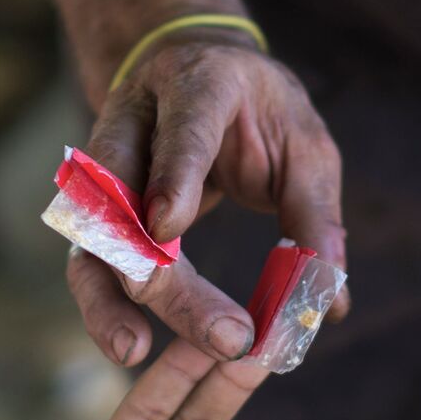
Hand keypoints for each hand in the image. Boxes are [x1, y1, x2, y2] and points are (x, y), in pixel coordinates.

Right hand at [70, 28, 347, 364]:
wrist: (195, 70)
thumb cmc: (259, 109)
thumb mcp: (302, 146)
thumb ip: (314, 215)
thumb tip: (330, 304)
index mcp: (197, 84)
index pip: (182, 128)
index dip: (173, 174)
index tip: (170, 228)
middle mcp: (135, 117)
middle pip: (127, 195)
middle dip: (161, 270)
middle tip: (219, 332)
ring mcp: (103, 157)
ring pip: (92, 232)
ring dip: (109, 295)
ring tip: (132, 350)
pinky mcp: (94, 202)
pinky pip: (90, 255)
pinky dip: (104, 303)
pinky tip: (125, 344)